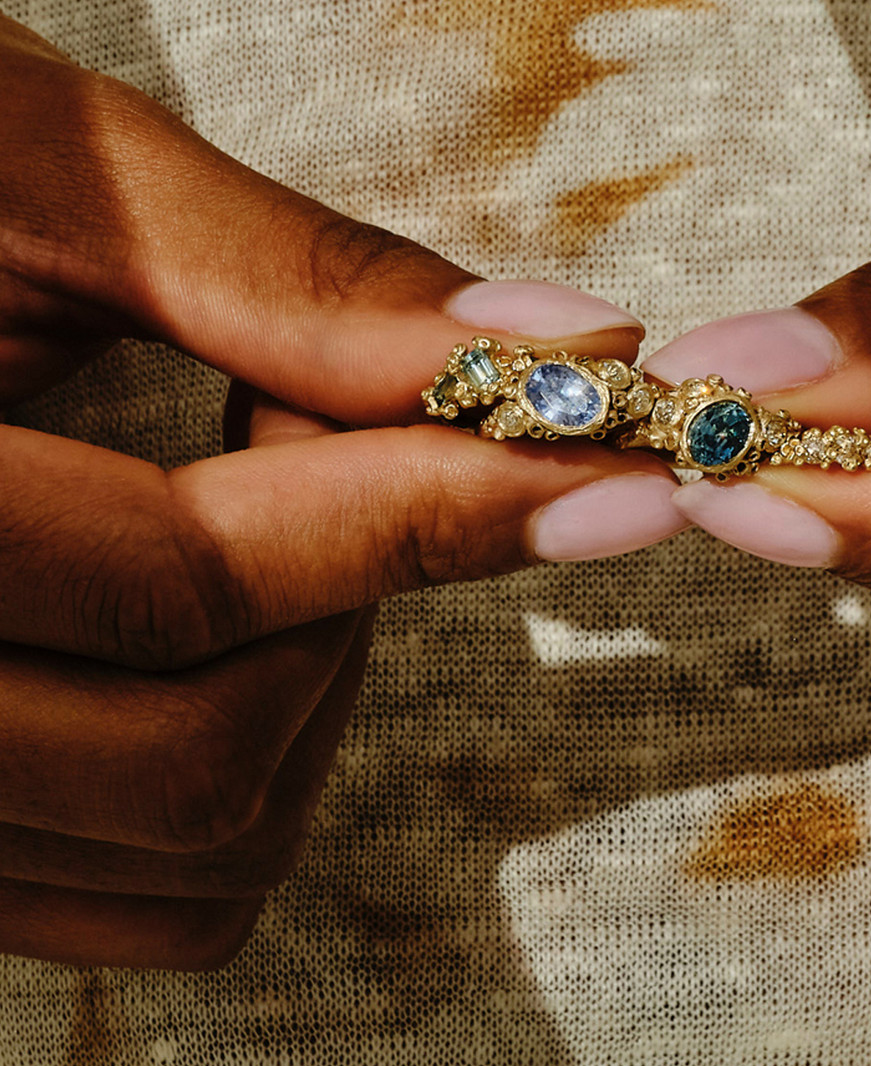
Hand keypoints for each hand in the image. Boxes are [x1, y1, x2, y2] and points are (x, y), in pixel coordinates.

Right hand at [0, 14, 684, 967]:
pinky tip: (213, 607)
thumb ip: (305, 287)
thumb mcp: (53, 181)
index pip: (193, 580)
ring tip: (249, 497)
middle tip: (322, 430)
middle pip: (207, 755)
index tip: (618, 456)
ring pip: (204, 841)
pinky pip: (162, 884)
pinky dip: (250, 754)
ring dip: (307, 671)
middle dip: (349, 593)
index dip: (436, 508)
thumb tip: (563, 351)